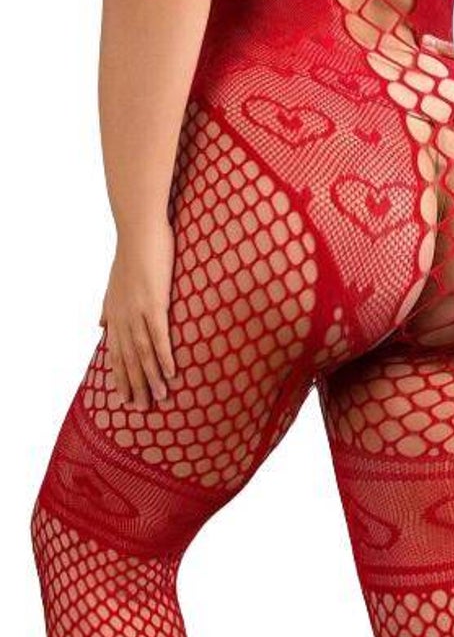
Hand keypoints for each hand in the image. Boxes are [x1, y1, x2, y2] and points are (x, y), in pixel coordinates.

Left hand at [98, 217, 177, 410]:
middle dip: (134, 385)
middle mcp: (122, 315)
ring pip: (141, 352)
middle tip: (142, 409)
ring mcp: (137, 310)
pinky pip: (158, 335)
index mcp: (115, 312)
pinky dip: (163, 356)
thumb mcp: (114, 283)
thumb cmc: (133, 252)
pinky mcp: (154, 302)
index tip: (125, 396)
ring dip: (151, 377)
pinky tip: (170, 372)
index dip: (120, 375)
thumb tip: (100, 326)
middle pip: (127, 358)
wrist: (138, 227)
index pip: (115, 352)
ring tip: (159, 398)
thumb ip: (108, 307)